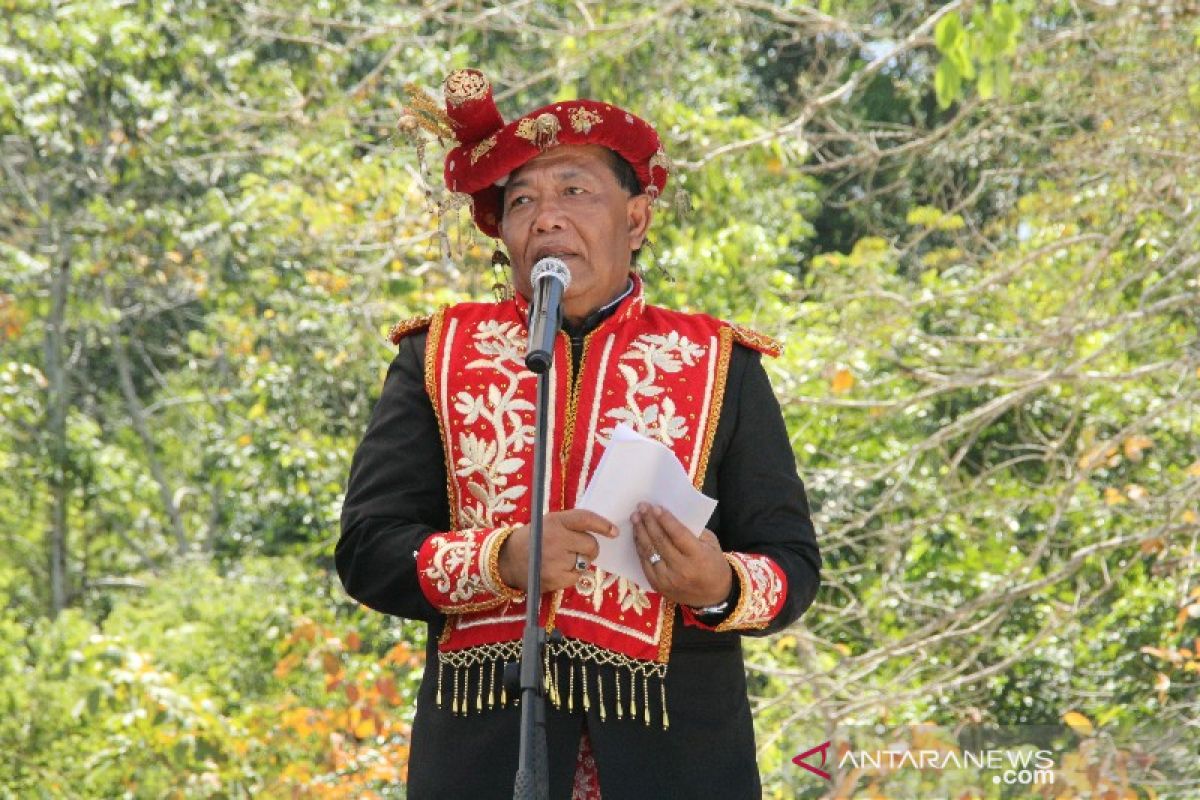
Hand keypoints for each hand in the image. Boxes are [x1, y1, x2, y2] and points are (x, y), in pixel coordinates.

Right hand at [498, 509, 617, 592]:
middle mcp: (555, 539)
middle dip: (590, 548)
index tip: (614, 531)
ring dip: (580, 562)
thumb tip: (605, 530)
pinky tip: (558, 570)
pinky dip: (572, 575)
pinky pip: (577, 577)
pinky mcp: (554, 579)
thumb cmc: (535, 538)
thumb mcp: (550, 522)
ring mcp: (555, 561)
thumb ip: (572, 524)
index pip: (585, 519)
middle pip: (591, 545)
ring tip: (562, 559)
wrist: (507, 559)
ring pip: (586, 563)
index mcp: (555, 521)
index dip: (602, 525)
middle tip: (578, 549)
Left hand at [632, 503, 732, 606]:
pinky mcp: (658, 586)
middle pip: (660, 541)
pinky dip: (640, 548)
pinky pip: (644, 563)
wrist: (713, 596)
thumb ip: (693, 531)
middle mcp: (681, 570)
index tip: (655, 507)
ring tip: (635, 518)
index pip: (678, 535)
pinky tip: (637, 535)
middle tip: (641, 507)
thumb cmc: (714, 564)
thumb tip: (670, 515)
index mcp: (698, 557)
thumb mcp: (711, 544)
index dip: (665, 520)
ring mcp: (667, 580)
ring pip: (649, 552)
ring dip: (640, 532)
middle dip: (649, 522)